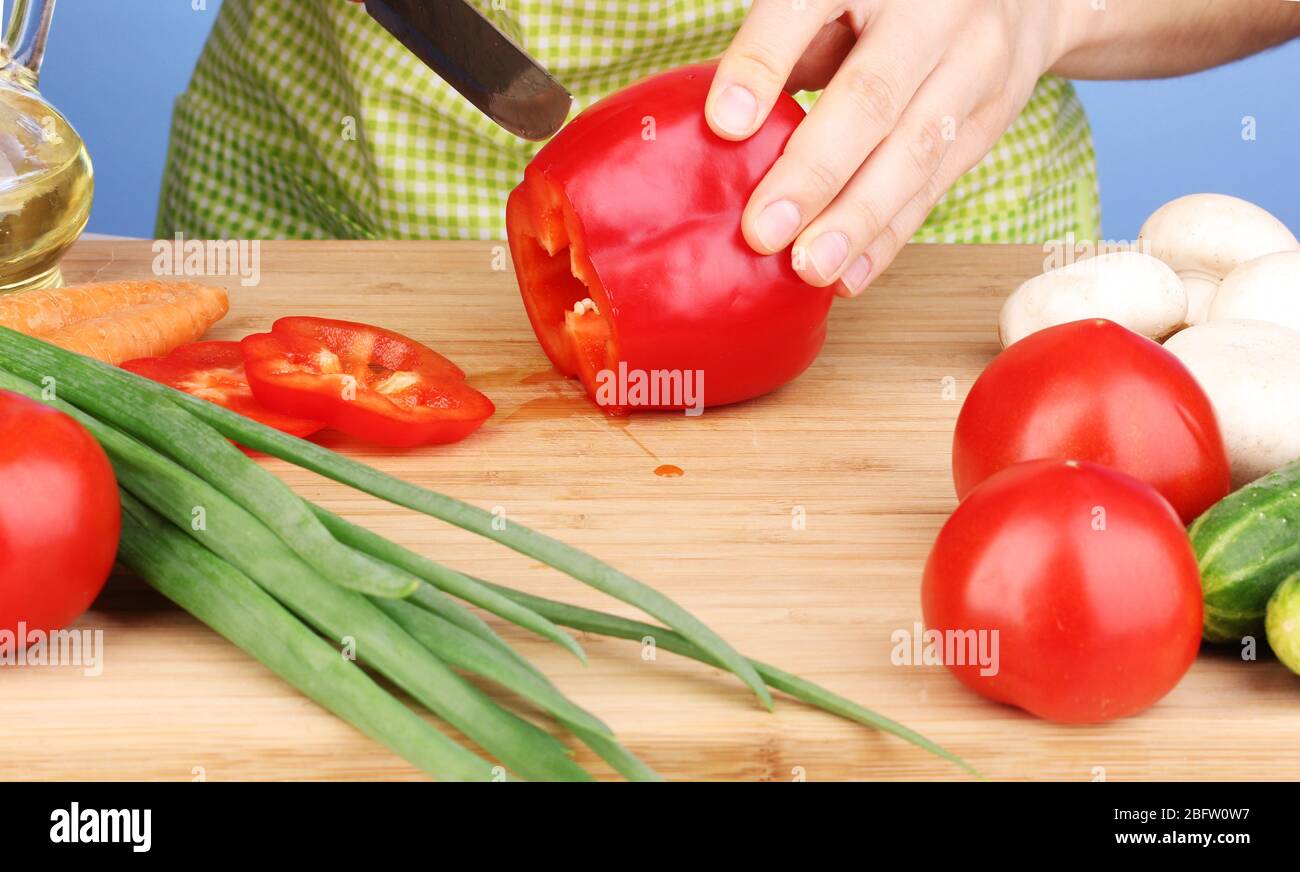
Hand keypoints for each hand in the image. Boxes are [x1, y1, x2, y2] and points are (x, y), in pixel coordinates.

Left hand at [707, 0, 1071, 296]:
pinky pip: (937, 183)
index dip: (762, 65)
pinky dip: (891, 235)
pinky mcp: (994, 114)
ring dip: (857, 219)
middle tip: (764, 232)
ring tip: (809, 267)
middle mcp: (929, 7)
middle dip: (814, 172)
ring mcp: (973, 60)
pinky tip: (852, 272)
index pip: (804, 6)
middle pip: (869, 95)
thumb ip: (789, 44)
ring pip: (913, 150)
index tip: (723, 124)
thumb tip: (728, 130)